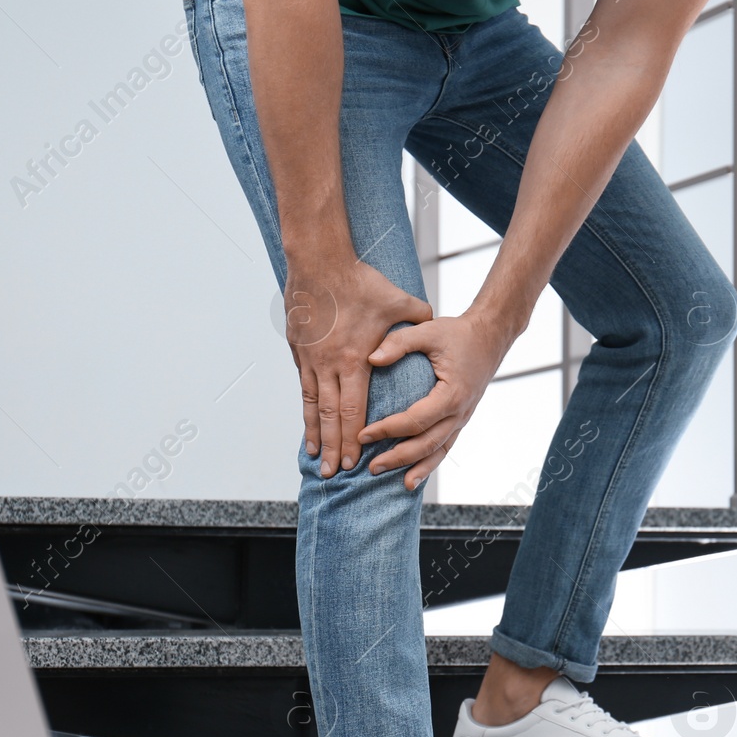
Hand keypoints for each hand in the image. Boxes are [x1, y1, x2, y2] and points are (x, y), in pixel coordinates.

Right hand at [283, 262, 430, 476]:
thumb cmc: (359, 281)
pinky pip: (303, 390)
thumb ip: (418, 318)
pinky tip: (308, 430)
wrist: (318, 262)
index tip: (356, 460)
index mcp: (356, 360)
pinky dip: (305, 414)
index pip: (355, 409)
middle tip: (335, 473)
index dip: (355, 438)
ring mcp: (312, 361)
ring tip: (318, 460)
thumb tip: (435, 324)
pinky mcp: (300, 353)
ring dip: (316, 437)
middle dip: (335, 448)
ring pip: (313, 408)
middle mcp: (331, 366)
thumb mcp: (398, 300)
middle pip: (332, 417)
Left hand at [357, 309, 513, 489]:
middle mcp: (459, 412)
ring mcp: (462, 419)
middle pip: (426, 443)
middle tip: (371, 466)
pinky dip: (430, 464)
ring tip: (397, 483)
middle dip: (398, 457)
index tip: (363, 434)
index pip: (415, 420)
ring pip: (438, 451)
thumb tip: (371, 359)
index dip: (388, 430)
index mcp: (451, 394)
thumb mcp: (428, 331)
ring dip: (416, 468)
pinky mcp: (460, 420)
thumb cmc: (458, 333)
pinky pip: (445, 447)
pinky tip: (414, 477)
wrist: (490, 337)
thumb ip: (399, 343)